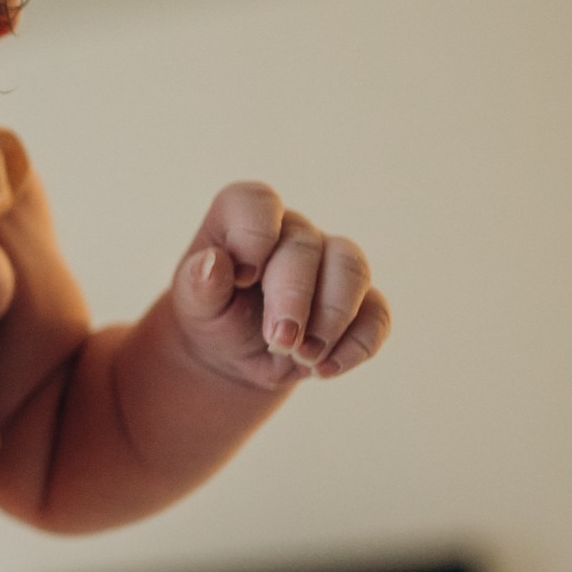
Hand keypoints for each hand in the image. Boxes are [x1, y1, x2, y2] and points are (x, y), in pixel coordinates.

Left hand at [170, 183, 391, 385]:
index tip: (243, 277)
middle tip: (279, 341)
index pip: (257, 202)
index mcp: (244, 221)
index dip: (254, 234)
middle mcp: (293, 233)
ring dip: (330, 319)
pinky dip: (355, 345)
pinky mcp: (362, 302)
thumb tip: (213, 264)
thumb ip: (199, 286)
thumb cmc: (212, 316)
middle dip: (294, 298)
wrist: (234, 355)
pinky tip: (323, 370)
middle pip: (307, 247)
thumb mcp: (195, 307)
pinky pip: (376, 314)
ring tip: (302, 357)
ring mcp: (332, 263)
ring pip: (351, 270)